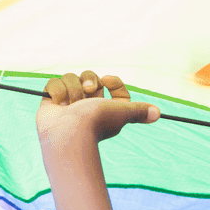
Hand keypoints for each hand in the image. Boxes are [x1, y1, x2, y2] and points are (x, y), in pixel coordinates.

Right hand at [35, 71, 159, 145]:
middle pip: (89, 77)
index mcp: (106, 107)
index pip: (112, 86)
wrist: (68, 132)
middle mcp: (88, 104)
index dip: (113, 82)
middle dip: (89, 80)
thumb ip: (138, 111)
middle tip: (88, 92)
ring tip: (70, 104)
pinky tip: (58, 104)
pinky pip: (53, 83)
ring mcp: (68, 103)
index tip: (107, 80)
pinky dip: (56, 91)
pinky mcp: (51, 103)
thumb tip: (158, 114)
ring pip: (71, 78)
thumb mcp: (122, 113)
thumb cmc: (96, 122)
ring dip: (72, 88)